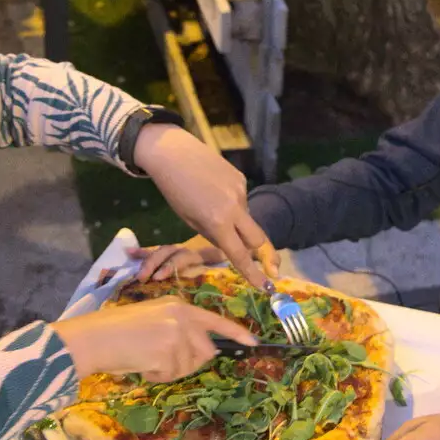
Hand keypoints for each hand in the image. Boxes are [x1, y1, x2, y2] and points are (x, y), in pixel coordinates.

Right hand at [55, 295, 256, 382]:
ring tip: (145, 358)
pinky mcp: (168, 355)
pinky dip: (155, 377)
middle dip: (191, 361)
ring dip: (169, 370)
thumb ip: (179, 327)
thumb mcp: (153, 316)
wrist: (95, 337)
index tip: (254, 343)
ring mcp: (177, 337)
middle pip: (205, 351)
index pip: (215, 321)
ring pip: (188, 366)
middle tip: (164, 360)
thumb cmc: (117, 328)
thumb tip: (200, 350)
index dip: (236, 334)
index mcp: (179, 306)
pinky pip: (170, 376)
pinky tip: (140, 364)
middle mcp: (182, 319)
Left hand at [132, 124, 278, 288]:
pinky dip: (232, 204)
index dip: (253, 274)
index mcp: (218, 223)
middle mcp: (235, 208)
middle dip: (261, 253)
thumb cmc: (173, 190)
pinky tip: (215, 191)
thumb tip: (230, 241)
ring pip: (247, 217)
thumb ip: (212, 232)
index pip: (240, 255)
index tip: (266, 287)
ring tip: (212, 206)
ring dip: (237, 222)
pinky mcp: (241, 178)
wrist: (173, 152)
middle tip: (261, 262)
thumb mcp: (188, 219)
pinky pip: (241, 199)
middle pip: (258, 240)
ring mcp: (241, 191)